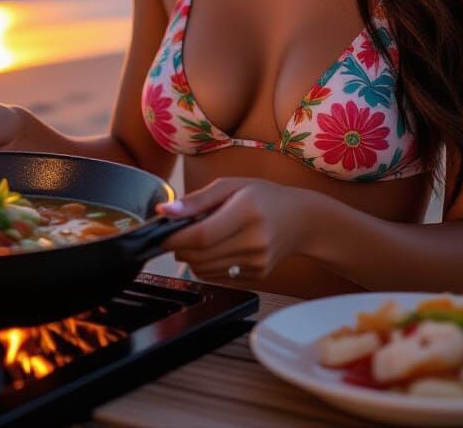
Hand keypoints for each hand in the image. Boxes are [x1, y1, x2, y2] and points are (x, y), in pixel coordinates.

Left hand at [155, 177, 309, 281]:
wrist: (301, 219)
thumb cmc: (263, 196)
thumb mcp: (231, 185)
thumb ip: (197, 200)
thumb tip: (165, 211)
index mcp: (247, 210)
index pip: (201, 235)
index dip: (175, 237)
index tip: (160, 233)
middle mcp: (254, 240)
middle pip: (200, 256)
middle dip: (180, 247)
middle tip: (178, 233)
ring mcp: (257, 262)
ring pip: (206, 270)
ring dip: (192, 257)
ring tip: (200, 238)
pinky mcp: (258, 276)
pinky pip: (219, 276)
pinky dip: (208, 265)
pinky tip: (218, 248)